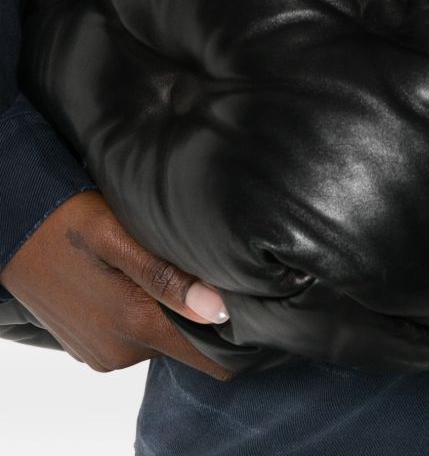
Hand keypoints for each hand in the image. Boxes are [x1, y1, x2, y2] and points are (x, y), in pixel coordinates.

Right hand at [0, 191, 233, 379]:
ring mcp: (104, 355)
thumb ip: (168, 278)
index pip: (213, 360)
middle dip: (206, 314)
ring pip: (163, 341)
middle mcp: (122, 351)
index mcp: (136, 324)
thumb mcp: (120, 236)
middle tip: (210, 267)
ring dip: (172, 311)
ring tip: (170, 267)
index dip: (240, 334)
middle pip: (190, 347)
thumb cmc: (69, 220)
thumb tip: (221, 311)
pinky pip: (135, 340)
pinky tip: (139, 279)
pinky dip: (145, 315)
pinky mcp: (91, 350)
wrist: (13, 229)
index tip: (252, 299)